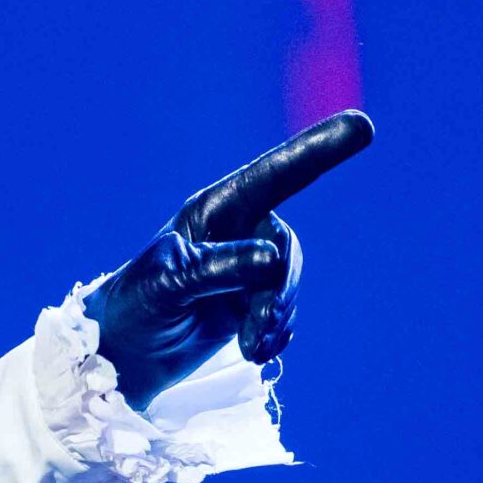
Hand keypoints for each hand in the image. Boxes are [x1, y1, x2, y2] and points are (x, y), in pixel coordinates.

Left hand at [83, 110, 371, 410]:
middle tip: (258, 327)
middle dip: (280, 289)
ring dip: (275, 318)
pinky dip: (275, 334)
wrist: (119, 358)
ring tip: (250, 347)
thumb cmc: (132, 308)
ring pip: (287, 285)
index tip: (363, 125)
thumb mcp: (166, 284)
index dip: (316, 150)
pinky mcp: (251, 304)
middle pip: (287, 248)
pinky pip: (284, 314)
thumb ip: (217, 268)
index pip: (272, 176)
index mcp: (214, 211)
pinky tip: (254, 351)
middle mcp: (237, 233)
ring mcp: (246, 269)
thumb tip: (271, 259)